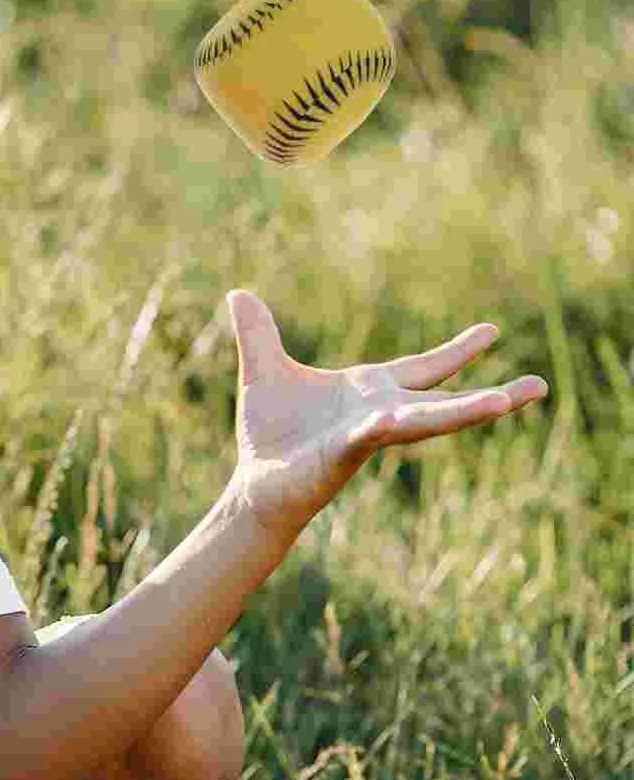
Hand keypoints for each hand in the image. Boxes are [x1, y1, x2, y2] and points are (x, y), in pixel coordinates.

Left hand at [226, 290, 548, 541]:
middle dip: (491, 396)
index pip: (423, 368)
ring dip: (467, 411)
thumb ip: (258, 334)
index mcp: (370, 392)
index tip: (493, 329)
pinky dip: (392, 422)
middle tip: (540, 387)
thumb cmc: (267, 436)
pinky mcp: (345, 452)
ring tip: (507, 401)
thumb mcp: (262, 371)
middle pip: (445, 400)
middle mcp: (380, 414)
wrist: (255, 485)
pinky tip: (402, 414)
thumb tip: (239, 293)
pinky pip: (375, 434)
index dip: (457, 352)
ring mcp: (368, 435)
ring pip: (426, 420)